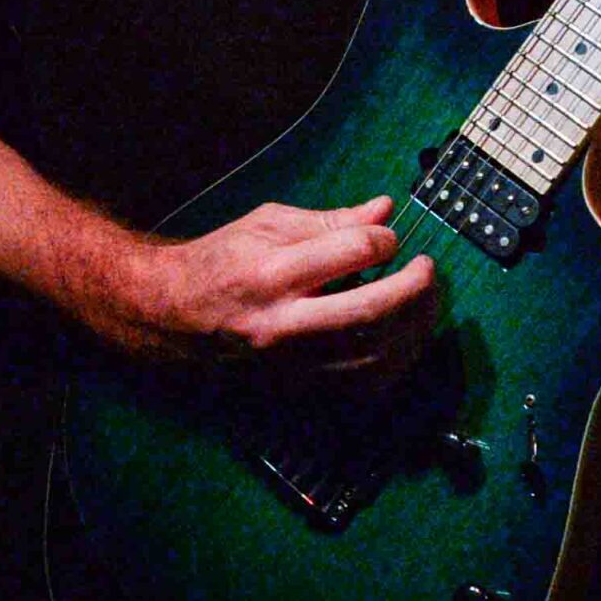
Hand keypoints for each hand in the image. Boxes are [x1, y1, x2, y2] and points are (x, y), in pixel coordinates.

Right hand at [126, 196, 438, 385]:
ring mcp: (292, 364)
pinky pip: (365, 385)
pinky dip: (396, 361)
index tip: (389, 236)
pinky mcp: (299, 389)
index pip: (349, 252)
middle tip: (426, 269)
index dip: (383, 239)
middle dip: (413, 288)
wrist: (174, 316)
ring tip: (424, 301)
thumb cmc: (222, 261)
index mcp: (270, 272)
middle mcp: (282, 323)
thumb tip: (385, 211)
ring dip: (414, 327)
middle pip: (369, 312)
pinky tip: (404, 337)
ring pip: (374, 355)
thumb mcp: (267, 224)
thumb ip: (331, 221)